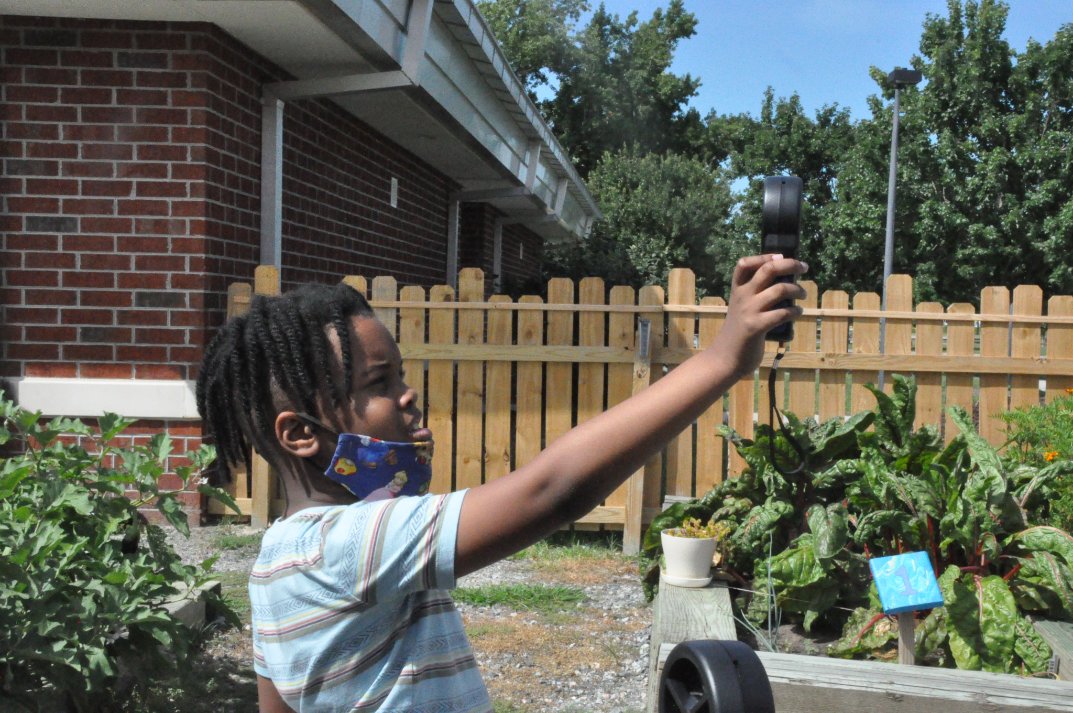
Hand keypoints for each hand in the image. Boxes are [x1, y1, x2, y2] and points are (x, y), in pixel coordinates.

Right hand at [713, 254, 807, 378]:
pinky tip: (798, 312)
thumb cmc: (738, 332)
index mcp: (737, 290)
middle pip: (768, 269)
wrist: (725, 358)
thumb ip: (754, 294)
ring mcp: (749, 311)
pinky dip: (796, 311)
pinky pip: (783, 313)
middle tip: (803, 268)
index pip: (745, 264)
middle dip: (790, 264)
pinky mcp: (757, 327)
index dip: (764, 256)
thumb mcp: (741, 308)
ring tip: (803, 294)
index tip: (781, 256)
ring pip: (780, 289)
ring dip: (797, 290)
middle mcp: (742, 296)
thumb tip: (783, 280)